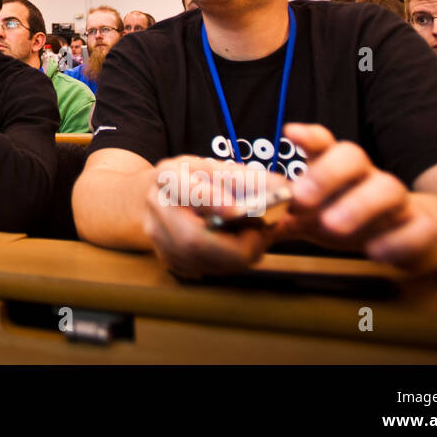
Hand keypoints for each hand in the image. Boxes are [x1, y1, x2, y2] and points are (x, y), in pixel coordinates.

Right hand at [142, 155, 278, 277]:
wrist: (160, 196)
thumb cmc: (194, 180)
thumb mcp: (216, 167)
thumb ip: (246, 177)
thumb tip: (280, 187)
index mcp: (168, 177)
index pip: (186, 190)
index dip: (213, 201)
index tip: (239, 210)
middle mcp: (157, 209)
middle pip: (194, 240)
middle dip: (237, 245)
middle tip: (264, 235)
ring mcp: (159, 238)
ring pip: (203, 261)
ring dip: (238, 256)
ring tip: (257, 239)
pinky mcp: (168, 259)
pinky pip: (205, 269)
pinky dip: (229, 263)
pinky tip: (238, 247)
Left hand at [281, 123, 436, 271]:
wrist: (410, 236)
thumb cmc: (349, 217)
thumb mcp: (313, 215)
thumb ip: (281, 214)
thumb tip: (241, 214)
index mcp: (339, 171)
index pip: (326, 144)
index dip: (311, 137)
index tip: (290, 132)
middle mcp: (368, 179)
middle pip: (355, 157)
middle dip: (327, 174)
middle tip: (301, 198)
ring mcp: (398, 203)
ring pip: (390, 188)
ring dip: (360, 205)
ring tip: (333, 226)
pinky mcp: (422, 231)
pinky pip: (419, 229)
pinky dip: (399, 240)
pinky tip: (376, 252)